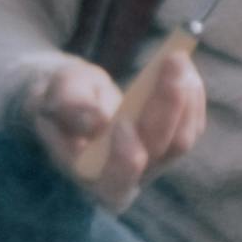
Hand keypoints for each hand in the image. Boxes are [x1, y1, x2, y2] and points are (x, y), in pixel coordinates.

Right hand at [21, 42, 199, 201]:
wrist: (70, 105)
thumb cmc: (57, 105)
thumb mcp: (48, 99)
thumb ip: (68, 107)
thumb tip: (98, 121)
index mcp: (89, 177)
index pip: (116, 182)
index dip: (124, 157)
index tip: (121, 122)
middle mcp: (128, 180)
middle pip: (159, 151)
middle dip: (167, 104)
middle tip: (172, 61)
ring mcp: (153, 166)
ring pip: (181, 140)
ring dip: (184, 97)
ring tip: (177, 59)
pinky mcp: (170, 147)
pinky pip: (192, 127)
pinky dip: (192, 96)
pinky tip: (184, 70)